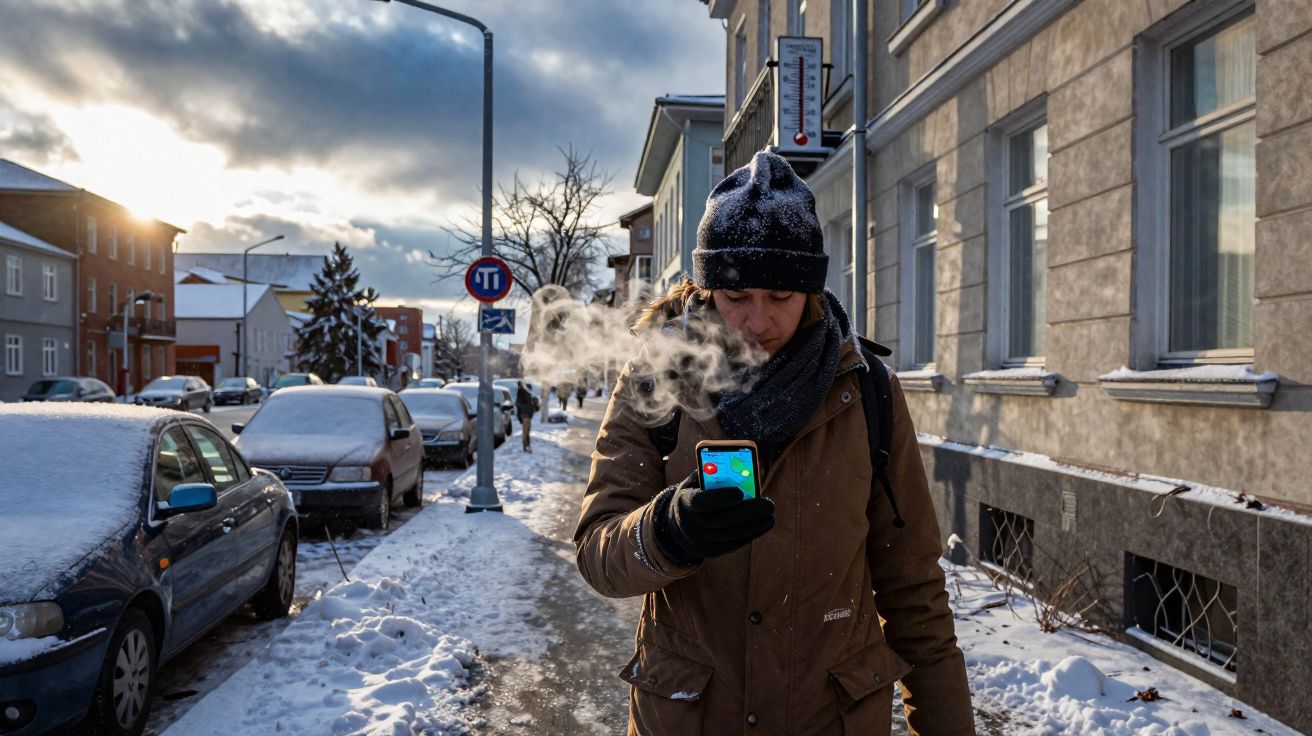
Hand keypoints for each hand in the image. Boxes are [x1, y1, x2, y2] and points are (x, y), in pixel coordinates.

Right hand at [652, 472, 774, 564]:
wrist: (679, 525)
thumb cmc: (695, 494)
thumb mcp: (696, 482)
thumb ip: (712, 475)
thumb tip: (739, 471)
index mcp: (685, 502)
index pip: (701, 502)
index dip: (720, 498)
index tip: (741, 492)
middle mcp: (691, 524)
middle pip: (721, 521)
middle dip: (748, 512)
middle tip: (769, 505)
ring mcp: (700, 540)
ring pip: (730, 535)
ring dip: (754, 526)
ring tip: (770, 516)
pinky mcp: (711, 551)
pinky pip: (733, 544)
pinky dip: (751, 535)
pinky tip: (764, 525)